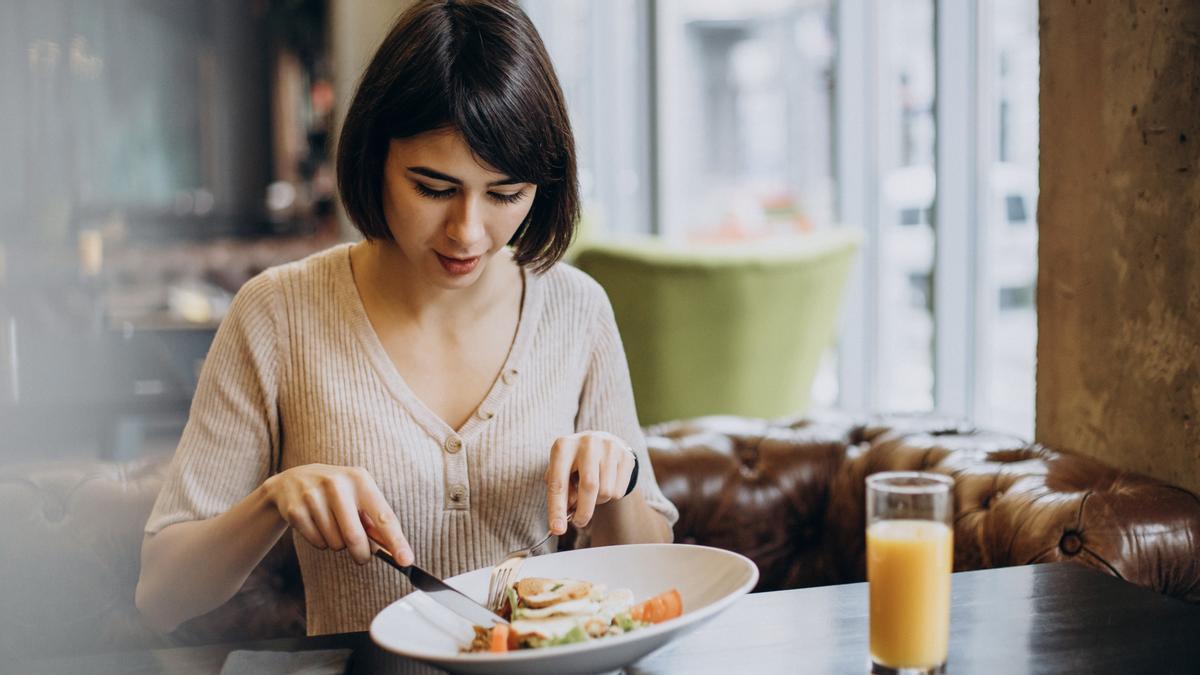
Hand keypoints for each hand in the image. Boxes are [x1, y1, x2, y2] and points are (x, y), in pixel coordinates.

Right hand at [262, 464, 412, 565]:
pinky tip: (317, 525)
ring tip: (333, 526)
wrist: (293, 481)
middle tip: (362, 557)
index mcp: (360, 479)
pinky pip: (318, 543)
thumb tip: (392, 550)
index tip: (406, 561)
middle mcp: (337, 484)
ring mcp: (313, 496)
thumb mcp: (358, 495)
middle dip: (361, 554)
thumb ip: (375, 520)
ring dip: (338, 544)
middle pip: (355, 537)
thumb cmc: (337, 493)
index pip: (383, 516)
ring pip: (335, 543)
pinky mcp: (296, 510)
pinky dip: (321, 542)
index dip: (396, 541)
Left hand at [545, 431, 635, 534]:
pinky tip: (605, 484)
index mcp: (564, 446)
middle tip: (579, 522)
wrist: (601, 441)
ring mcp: (609, 448)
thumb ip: (561, 491)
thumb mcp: (560, 470)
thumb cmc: (575, 462)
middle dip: (583, 512)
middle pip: (589, 487)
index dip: (557, 509)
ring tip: (592, 492)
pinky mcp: (626, 456)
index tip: (557, 529)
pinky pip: (619, 491)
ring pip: (606, 492)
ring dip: (597, 502)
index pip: (559, 483)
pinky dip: (610, 496)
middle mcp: (587, 443)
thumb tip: (567, 512)